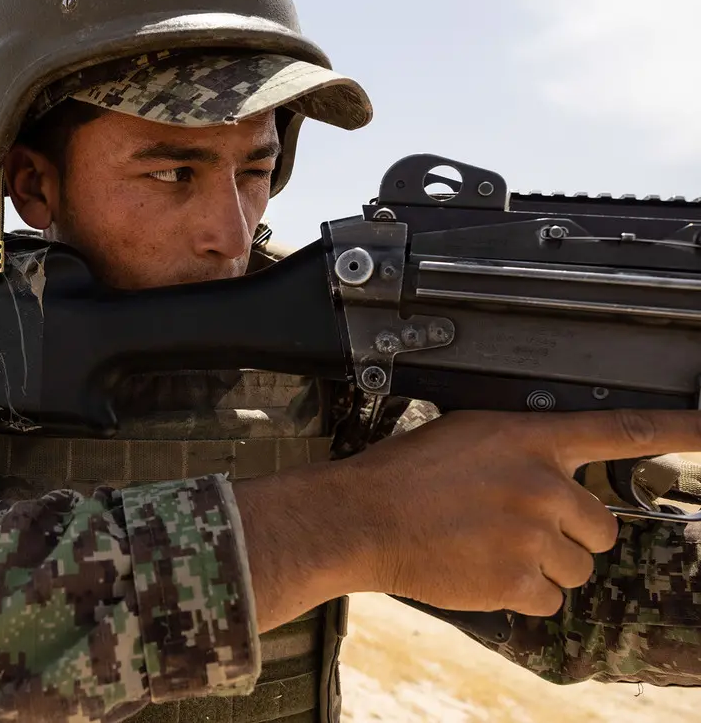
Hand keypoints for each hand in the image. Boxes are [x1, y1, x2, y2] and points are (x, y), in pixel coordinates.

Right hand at [340, 409, 700, 616]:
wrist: (361, 517)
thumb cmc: (403, 476)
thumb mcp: (469, 436)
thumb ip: (523, 449)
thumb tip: (557, 472)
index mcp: (530, 440)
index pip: (623, 431)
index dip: (681, 430)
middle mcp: (541, 485)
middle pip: (601, 526)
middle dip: (569, 534)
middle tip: (519, 528)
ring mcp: (532, 535)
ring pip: (578, 568)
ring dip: (543, 565)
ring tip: (491, 548)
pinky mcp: (517, 580)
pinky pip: (549, 600)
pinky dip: (521, 593)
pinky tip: (482, 570)